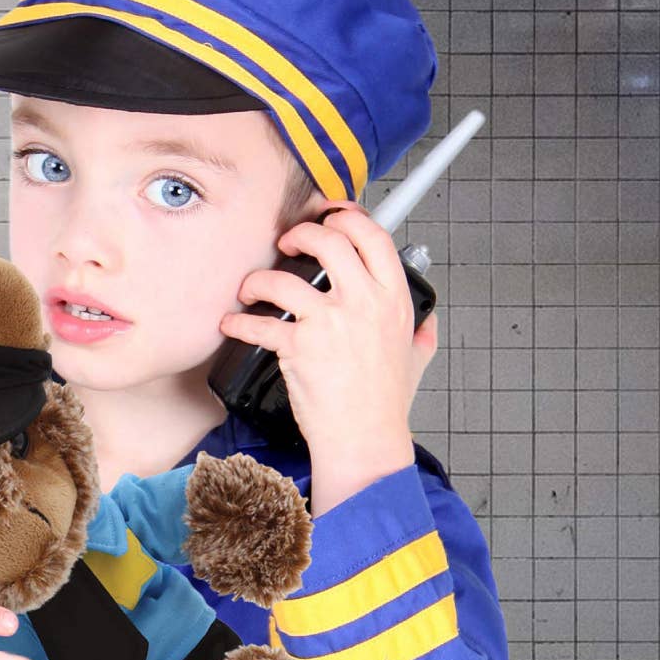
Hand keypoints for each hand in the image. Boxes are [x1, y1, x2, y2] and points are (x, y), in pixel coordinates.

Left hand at [217, 206, 436, 511]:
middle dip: (300, 233)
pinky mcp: (299, 346)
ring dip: (258, 280)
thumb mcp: (416, 360)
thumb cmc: (386, 404)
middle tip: (287, 243)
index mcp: (393, 301)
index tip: (330, 216)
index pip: (372, 236)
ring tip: (252, 289)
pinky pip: (258, 322)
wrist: (366, 443)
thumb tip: (426, 318)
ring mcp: (330, 323)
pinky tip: (232, 324)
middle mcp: (363, 304)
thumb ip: (420, 332)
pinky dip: (238, 322)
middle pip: (327, 241)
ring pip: (282, 278)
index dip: (347, 217)